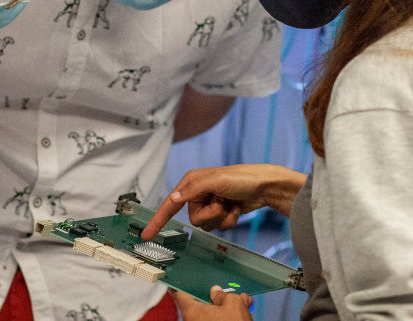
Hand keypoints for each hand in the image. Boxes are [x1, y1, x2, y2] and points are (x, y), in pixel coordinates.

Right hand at [142, 164, 306, 239]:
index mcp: (191, 183)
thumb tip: (172, 199)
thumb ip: (192, 190)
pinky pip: (219, 227)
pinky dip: (229, 220)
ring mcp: (210, 204)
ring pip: (206, 225)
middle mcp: (198, 194)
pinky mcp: (222, 212)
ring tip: (230, 203)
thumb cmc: (241, 178)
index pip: (170, 204)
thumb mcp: (214, 181)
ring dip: (221, 217)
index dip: (158, 219)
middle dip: (210, 214)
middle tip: (221, 202)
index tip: (147, 234)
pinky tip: (236, 208)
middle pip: (193, 219)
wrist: (265, 186)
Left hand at [172, 286, 252, 320]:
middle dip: (215, 296)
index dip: (180, 286)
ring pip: (211, 313)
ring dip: (225, 307)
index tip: (178, 282)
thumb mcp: (232, 304)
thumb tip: (216, 292)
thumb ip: (222, 294)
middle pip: (200, 304)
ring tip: (240, 301)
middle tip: (224, 291)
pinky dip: (226, 316)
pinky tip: (239, 312)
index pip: (180, 295)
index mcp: (192, 312)